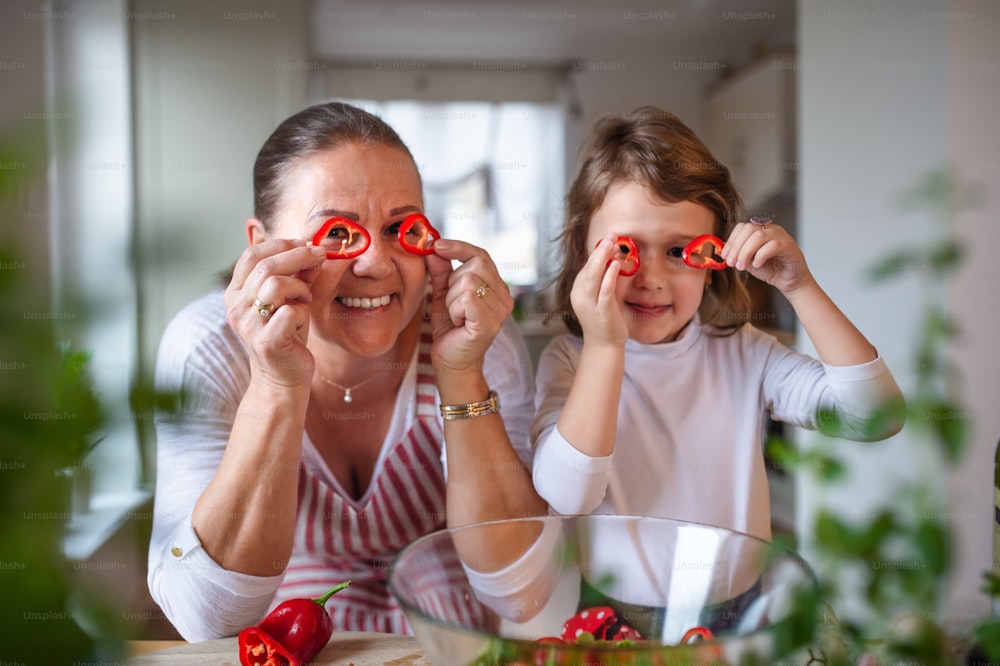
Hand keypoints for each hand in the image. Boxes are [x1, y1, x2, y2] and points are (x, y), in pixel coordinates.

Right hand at [224, 239, 326, 388]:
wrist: (284, 376)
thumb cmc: (288, 333)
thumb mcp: (293, 297)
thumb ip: (301, 272)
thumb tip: (318, 245)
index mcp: (236, 292)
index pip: (251, 255)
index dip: (281, 244)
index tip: (306, 243)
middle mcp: (235, 307)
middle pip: (266, 266)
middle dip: (299, 256)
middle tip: (321, 255)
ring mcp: (248, 325)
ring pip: (275, 285)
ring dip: (299, 288)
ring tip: (304, 300)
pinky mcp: (265, 342)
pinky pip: (290, 312)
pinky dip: (302, 313)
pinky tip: (301, 322)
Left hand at [425, 239, 511, 376]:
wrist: (452, 362)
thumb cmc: (450, 330)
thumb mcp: (443, 294)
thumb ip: (440, 271)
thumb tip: (432, 247)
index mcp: (496, 286)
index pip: (481, 255)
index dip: (458, 247)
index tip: (436, 245)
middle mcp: (504, 296)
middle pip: (475, 265)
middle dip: (453, 281)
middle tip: (451, 303)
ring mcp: (500, 309)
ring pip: (469, 281)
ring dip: (452, 299)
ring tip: (455, 316)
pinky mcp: (490, 321)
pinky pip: (467, 298)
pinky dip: (454, 309)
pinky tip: (457, 322)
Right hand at [571, 234, 627, 346]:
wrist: (603, 345)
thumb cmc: (604, 320)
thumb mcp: (601, 297)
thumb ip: (606, 280)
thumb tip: (616, 260)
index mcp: (578, 291)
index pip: (586, 268)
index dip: (597, 253)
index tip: (609, 240)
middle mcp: (580, 296)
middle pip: (588, 268)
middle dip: (599, 251)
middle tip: (610, 236)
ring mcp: (590, 304)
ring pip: (593, 276)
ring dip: (602, 258)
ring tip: (612, 244)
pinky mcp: (602, 311)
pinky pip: (605, 290)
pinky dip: (609, 276)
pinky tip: (615, 265)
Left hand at [721, 222, 812, 294]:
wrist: (789, 281)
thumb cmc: (770, 269)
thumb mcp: (748, 261)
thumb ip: (737, 254)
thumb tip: (721, 252)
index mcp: (760, 230)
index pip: (742, 227)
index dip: (731, 241)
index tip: (725, 256)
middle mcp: (771, 230)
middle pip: (748, 229)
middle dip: (736, 247)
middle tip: (732, 263)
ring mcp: (781, 236)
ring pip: (758, 236)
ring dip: (745, 252)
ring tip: (741, 267)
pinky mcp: (789, 246)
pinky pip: (773, 245)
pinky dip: (761, 255)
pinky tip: (757, 265)